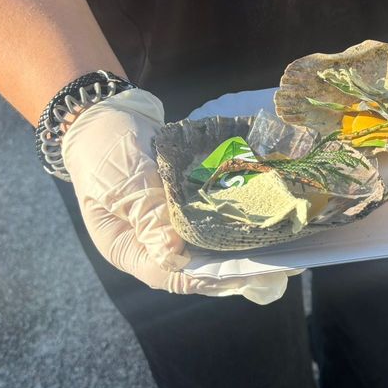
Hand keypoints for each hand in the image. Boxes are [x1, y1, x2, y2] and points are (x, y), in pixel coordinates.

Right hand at [61, 89, 295, 303]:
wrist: (106, 110)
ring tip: (283, 249)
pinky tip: (268, 217)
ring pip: (211, 244)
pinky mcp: (186, 202)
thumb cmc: (103, 147)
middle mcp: (150, 241)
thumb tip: (174, 255)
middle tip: (278, 268)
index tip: (246, 275)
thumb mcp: (120, 181)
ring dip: (244, 246)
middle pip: (197, 266)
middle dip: (237, 268)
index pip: (169, 275)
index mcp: (127, 246)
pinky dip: (237, 219)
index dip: (208, 278)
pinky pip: (214, 216)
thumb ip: (146, 216)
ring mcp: (169, 222)